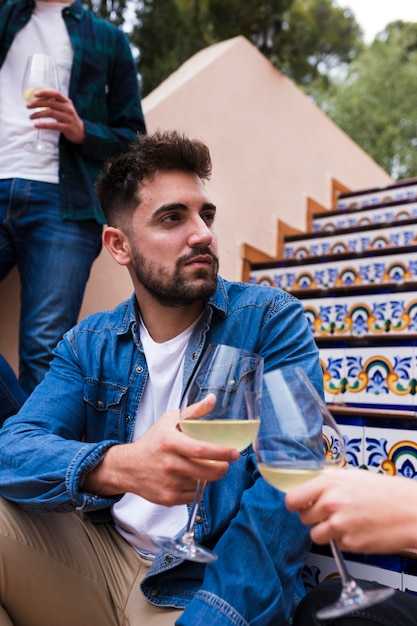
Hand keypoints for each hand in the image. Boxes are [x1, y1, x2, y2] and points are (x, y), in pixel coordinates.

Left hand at [27, 88, 84, 143]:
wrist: (81, 132)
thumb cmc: (69, 118)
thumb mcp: (64, 108)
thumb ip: (54, 103)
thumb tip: (39, 98)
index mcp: (67, 102)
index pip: (56, 93)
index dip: (45, 92)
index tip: (35, 94)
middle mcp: (68, 108)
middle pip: (50, 103)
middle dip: (37, 104)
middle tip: (28, 106)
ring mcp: (68, 118)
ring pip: (50, 113)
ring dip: (38, 114)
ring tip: (31, 116)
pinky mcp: (66, 127)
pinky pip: (53, 125)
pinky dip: (43, 125)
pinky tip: (37, 125)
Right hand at [84, 394, 239, 506]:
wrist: (128, 467)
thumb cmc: (153, 441)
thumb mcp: (170, 420)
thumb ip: (193, 411)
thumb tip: (212, 400)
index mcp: (170, 442)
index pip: (201, 450)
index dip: (221, 452)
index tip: (234, 452)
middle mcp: (169, 464)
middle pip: (207, 472)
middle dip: (222, 468)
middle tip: (225, 463)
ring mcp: (169, 483)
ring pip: (202, 484)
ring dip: (208, 477)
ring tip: (203, 467)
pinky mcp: (168, 498)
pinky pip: (194, 495)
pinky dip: (197, 488)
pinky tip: (191, 478)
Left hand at [285, 469, 416, 553]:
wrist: (409, 510)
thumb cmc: (384, 491)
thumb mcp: (350, 477)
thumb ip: (326, 484)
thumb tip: (308, 490)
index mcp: (328, 484)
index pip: (292, 499)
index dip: (294, 504)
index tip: (299, 505)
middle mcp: (330, 504)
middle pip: (303, 518)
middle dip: (313, 517)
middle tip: (330, 512)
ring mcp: (339, 526)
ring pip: (316, 535)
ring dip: (325, 531)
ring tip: (344, 522)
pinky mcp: (349, 544)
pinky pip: (335, 545)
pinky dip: (343, 540)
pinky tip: (358, 529)